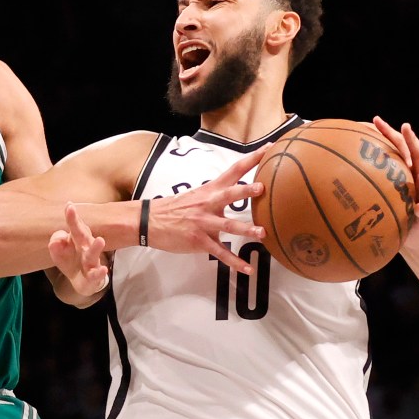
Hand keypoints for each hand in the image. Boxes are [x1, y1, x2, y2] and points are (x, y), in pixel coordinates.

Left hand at [49, 203, 109, 296]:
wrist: (82, 282)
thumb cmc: (71, 260)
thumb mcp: (58, 252)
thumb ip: (56, 243)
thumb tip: (56, 241)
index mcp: (77, 238)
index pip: (74, 226)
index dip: (71, 216)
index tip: (69, 205)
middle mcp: (85, 246)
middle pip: (82, 235)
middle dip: (77, 224)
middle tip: (72, 210)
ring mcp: (91, 261)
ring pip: (93, 254)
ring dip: (96, 247)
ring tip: (100, 240)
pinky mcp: (93, 276)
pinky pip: (96, 274)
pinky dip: (100, 272)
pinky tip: (104, 270)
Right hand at [146, 144, 269, 274]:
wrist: (149, 221)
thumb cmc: (175, 208)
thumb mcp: (197, 195)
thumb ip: (217, 195)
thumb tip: (239, 193)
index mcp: (209, 190)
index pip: (233, 171)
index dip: (252, 159)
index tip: (269, 149)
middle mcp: (207, 204)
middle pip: (229, 194)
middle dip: (246, 191)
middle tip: (262, 187)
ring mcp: (203, 223)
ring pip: (227, 226)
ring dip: (246, 230)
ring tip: (263, 233)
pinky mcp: (198, 241)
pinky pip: (219, 253)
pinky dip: (234, 262)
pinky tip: (247, 269)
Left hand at [373, 116, 418, 248]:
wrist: (418, 233)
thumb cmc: (395, 211)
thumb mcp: (381, 195)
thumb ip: (365, 184)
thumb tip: (331, 174)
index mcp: (406, 171)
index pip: (399, 147)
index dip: (388, 133)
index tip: (375, 120)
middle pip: (418, 154)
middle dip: (412, 140)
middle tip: (406, 127)